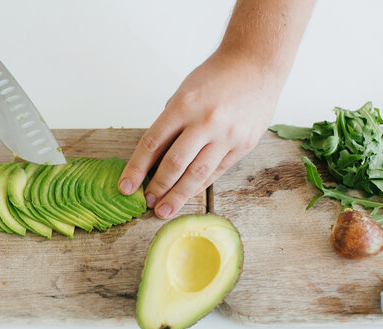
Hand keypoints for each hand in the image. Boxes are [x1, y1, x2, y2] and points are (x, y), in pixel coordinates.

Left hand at [118, 51, 282, 218]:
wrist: (256, 64)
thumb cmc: (215, 77)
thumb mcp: (184, 92)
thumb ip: (170, 123)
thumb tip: (153, 157)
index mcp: (184, 105)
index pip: (152, 144)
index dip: (136, 169)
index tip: (126, 186)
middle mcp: (205, 122)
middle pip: (174, 164)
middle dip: (157, 187)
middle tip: (147, 202)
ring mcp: (227, 135)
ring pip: (197, 175)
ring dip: (178, 196)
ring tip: (164, 210)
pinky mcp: (243, 145)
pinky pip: (216, 172)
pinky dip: (199, 185)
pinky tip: (187, 195)